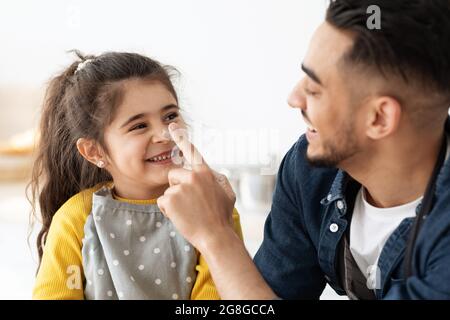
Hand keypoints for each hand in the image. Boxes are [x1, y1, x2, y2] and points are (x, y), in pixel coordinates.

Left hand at [157, 123, 235, 250]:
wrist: (216, 236)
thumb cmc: (222, 215)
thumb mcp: (227, 192)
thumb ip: (217, 178)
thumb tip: (211, 172)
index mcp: (205, 172)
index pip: (191, 151)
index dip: (181, 137)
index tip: (173, 125)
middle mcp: (192, 175)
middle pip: (174, 174)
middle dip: (178, 186)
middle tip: (191, 203)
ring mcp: (180, 187)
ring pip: (169, 189)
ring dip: (174, 200)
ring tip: (189, 212)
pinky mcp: (171, 199)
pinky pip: (163, 201)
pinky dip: (168, 210)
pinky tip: (182, 217)